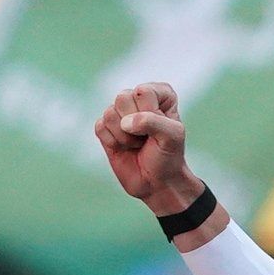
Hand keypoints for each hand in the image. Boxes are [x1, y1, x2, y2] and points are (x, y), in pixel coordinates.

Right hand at [93, 82, 205, 222]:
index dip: (149, 114)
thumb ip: (153, 121)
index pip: (143, 92)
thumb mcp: (173, 137)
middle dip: (135, 125)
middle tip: (146, 138)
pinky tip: (124, 148)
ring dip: (125, 137)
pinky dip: (113, 143)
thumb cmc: (168, 156)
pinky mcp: (105, 127)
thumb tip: (125, 122)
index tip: (160, 129)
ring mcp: (120, 112)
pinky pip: (100, 127)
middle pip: (122, 98)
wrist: (157, 183)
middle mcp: (137, 98)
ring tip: (137, 144)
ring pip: (110, 113)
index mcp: (159, 94)